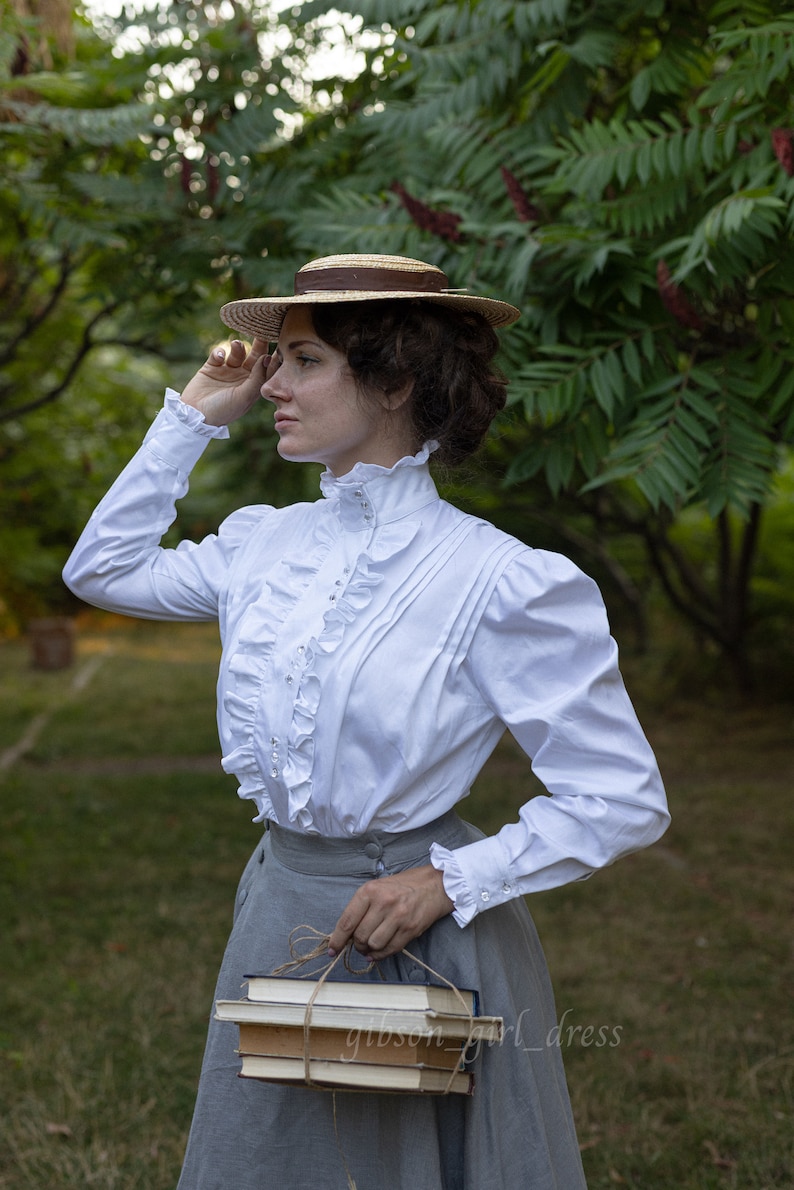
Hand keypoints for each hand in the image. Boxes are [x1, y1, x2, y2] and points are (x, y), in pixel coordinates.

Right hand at [180, 337, 272, 426]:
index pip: (267, 369)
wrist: (195, 415)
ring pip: (237, 353)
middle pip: (255, 357)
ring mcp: (227, 371)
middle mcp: (242, 377)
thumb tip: (267, 358)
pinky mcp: (211, 367)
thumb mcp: (244, 396)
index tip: (279, 344)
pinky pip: (218, 353)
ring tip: (236, 344)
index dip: (273, 357)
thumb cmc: (223, 410)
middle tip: (261, 333)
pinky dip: (219, 352)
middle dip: (259, 345)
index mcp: (253, 386)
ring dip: (238, 347)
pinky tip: (219, 358)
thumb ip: (257, 378)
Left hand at [328, 865, 453, 961]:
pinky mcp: (410, 929)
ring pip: (373, 945)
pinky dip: (381, 955)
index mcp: (370, 891)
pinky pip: (390, 949)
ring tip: (370, 946)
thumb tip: (345, 934)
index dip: (337, 940)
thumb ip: (361, 908)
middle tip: (359, 944)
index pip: (347, 921)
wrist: (434, 885)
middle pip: (359, 936)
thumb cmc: (403, 886)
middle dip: (356, 945)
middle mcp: (383, 903)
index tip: (332, 949)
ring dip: (369, 950)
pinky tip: (378, 952)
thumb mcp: (377, 888)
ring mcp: (398, 917)